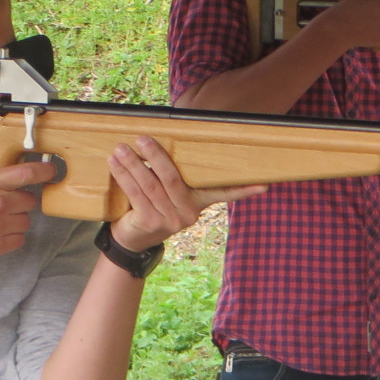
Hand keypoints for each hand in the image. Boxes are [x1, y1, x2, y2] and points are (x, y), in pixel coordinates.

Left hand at [105, 137, 265, 254]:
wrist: (133, 240)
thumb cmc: (152, 206)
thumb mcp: (168, 193)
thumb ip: (173, 175)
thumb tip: (166, 141)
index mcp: (198, 203)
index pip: (223, 194)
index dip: (243, 190)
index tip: (264, 185)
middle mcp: (187, 213)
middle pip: (174, 178)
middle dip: (157, 156)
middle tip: (143, 138)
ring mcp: (169, 220)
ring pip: (151, 185)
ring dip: (134, 164)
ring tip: (121, 148)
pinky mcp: (150, 223)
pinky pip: (136, 194)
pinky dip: (124, 176)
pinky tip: (115, 164)